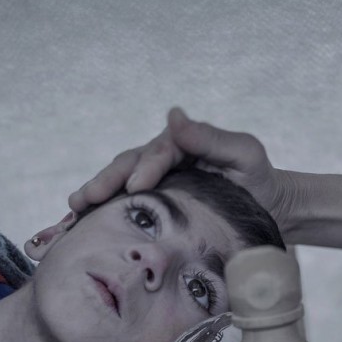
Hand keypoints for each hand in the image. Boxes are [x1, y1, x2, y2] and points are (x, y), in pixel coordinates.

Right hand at [68, 108, 293, 231]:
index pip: (157, 153)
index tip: (134, 189)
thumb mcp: (243, 154)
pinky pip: (122, 205)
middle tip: (84, 198)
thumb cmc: (258, 179)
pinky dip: (100, 214)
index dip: (144, 170)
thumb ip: (211, 137)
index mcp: (181, 143)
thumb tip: (174, 115)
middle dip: (104, 181)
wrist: (268, 209)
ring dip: (95, 197)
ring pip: (119, 185)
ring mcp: (154, 181)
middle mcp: (162, 159)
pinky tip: (77, 226)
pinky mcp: (151, 203)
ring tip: (73, 210)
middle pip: (127, 166)